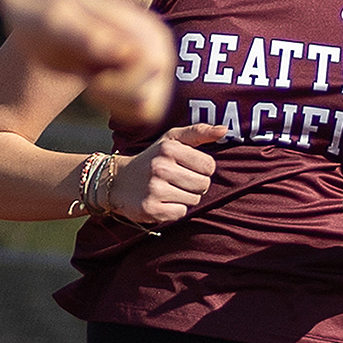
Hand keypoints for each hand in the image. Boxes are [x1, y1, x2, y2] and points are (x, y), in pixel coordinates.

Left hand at [0, 0, 174, 126]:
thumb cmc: (45, 12)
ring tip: (91, 76)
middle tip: (87, 74)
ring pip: (147, 111)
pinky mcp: (140, 75)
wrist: (40, 5)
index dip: (114, 88)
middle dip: (114, 98)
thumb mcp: (59, 22)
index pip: (148, 86)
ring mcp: (151, 64)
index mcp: (150, 35)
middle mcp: (159, 49)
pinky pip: (139, 110)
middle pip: (150, 104)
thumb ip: (91, 37)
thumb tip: (129, 55)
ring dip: (114, 103)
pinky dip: (114, 105)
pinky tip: (94, 80)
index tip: (87, 71)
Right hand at [107, 123, 224, 224]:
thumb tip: (224, 129)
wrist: (118, 181)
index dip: (202, 169)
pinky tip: (162, 202)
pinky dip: (175, 210)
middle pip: (203, 184)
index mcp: (169, 148)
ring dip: (186, 198)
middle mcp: (160, 167)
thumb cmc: (154, 158)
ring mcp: (154, 189)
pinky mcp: (150, 208)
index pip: (209, 166)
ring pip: (194, 200)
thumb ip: (199, 132)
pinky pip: (181, 213)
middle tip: (178, 181)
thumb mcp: (172, 139)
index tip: (188, 168)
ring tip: (169, 190)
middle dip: (196, 185)